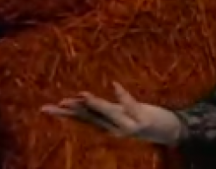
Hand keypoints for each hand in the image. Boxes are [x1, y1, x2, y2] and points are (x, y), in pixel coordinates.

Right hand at [41, 82, 182, 145]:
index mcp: (108, 123)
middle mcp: (114, 127)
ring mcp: (128, 124)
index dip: (65, 112)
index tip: (46, 108)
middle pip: (90, 117)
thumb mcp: (122, 113)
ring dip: (95, 104)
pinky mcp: (142, 120)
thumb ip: (104, 108)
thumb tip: (82, 99)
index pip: (83, 117)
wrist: (170, 131)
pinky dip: (122, 95)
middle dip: (70, 111)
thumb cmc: (143, 119)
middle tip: (50, 108)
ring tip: (81, 95)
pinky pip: (131, 105)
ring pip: (108, 113)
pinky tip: (114, 84)